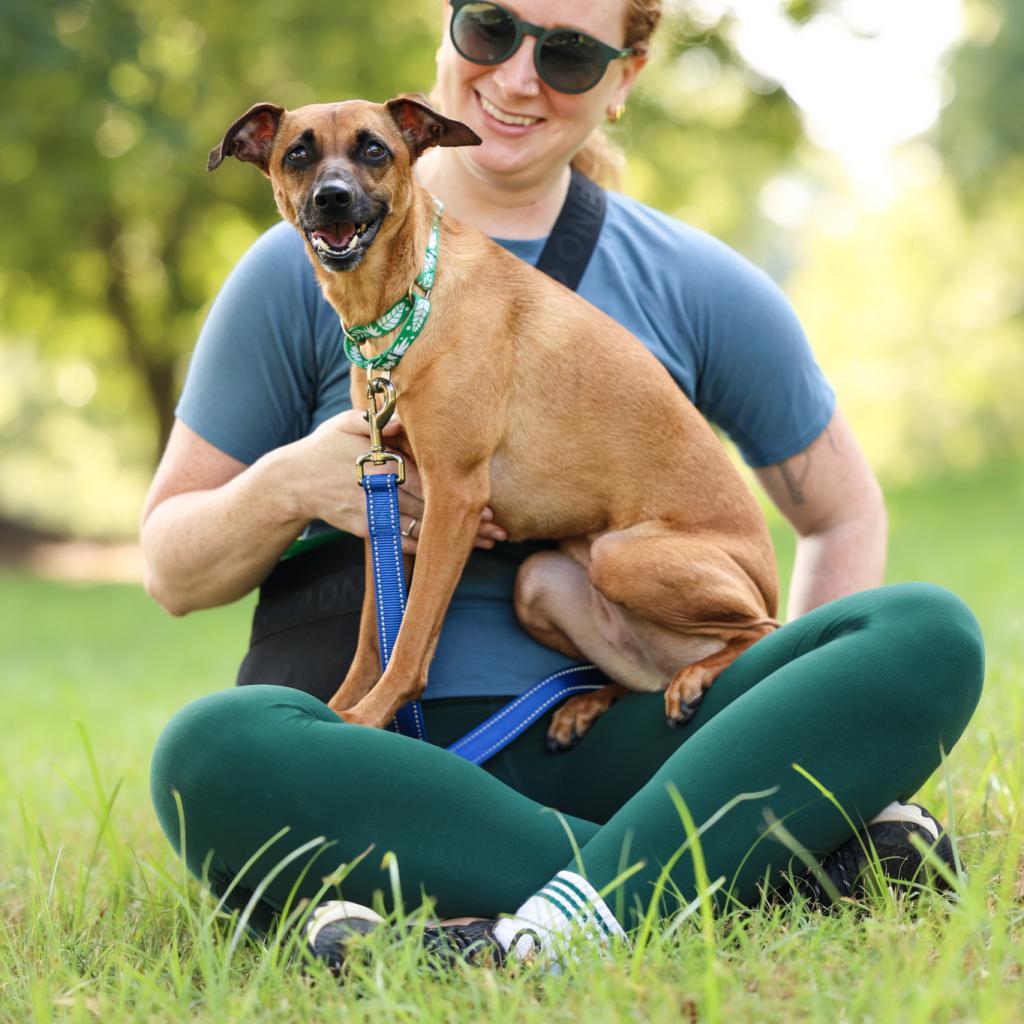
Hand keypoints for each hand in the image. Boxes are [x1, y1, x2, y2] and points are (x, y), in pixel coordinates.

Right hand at [291, 409, 507, 552]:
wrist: (292, 483)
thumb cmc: (324, 448)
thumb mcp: (347, 423)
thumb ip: (376, 419)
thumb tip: (404, 415)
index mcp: (382, 459)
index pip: (428, 476)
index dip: (458, 489)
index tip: (484, 497)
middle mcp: (380, 487)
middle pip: (431, 505)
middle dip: (467, 518)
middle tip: (500, 527)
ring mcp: (373, 511)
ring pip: (422, 528)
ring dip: (454, 538)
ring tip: (488, 543)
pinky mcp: (366, 529)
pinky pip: (400, 542)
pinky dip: (426, 551)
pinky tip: (449, 556)